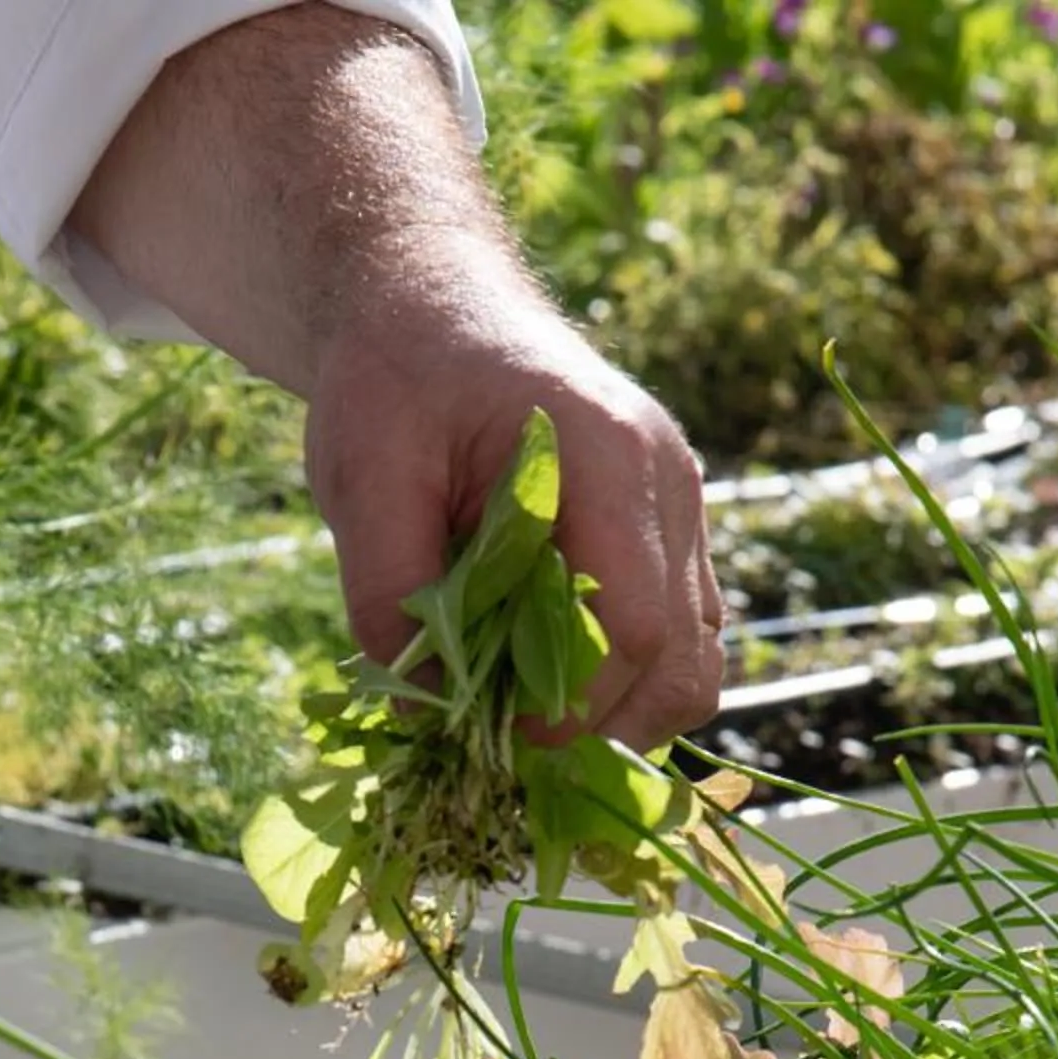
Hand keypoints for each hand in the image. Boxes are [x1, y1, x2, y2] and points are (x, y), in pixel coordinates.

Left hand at [305, 280, 723, 751]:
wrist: (436, 306)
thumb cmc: (398, 377)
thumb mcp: (362, 472)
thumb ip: (387, 588)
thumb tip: (421, 707)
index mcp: (608, 456)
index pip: (631, 620)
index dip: (574, 706)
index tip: (504, 743)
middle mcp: (669, 486)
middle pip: (681, 658)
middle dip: (601, 728)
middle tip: (507, 752)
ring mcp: (681, 512)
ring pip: (694, 661)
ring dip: (619, 716)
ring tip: (525, 725)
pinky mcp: (669, 538)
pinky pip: (679, 640)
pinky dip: (624, 685)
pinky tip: (544, 687)